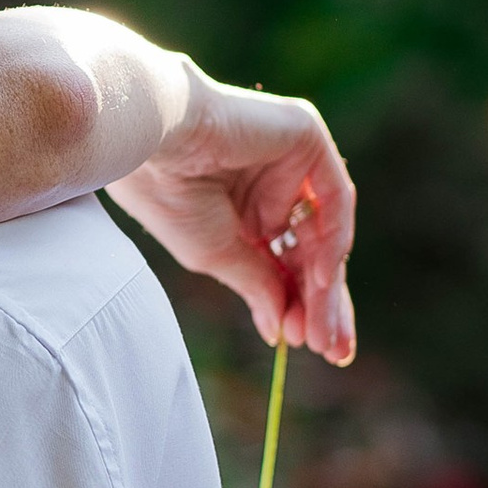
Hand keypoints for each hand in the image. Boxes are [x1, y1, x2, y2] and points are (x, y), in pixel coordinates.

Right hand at [111, 73, 356, 359]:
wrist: (154, 141)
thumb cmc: (170, 195)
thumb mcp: (218, 257)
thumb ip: (260, 286)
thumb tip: (284, 331)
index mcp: (244, 209)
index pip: (286, 262)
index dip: (300, 306)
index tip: (309, 347)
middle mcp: (272, 184)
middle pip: (312, 251)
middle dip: (322, 303)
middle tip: (332, 350)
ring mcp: (292, 160)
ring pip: (325, 231)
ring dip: (326, 286)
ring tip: (322, 331)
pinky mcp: (306, 136)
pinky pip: (333, 196)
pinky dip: (331, 240)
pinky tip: (319, 282)